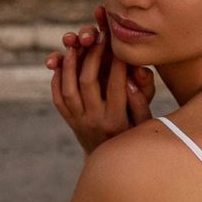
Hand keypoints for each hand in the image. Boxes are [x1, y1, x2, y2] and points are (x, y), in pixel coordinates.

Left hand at [45, 5, 156, 154]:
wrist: (111, 165)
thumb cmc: (132, 138)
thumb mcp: (144, 124)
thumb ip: (140, 102)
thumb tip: (130, 79)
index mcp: (117, 121)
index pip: (117, 85)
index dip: (119, 61)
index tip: (121, 44)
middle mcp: (95, 122)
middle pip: (88, 81)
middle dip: (93, 55)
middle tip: (98, 36)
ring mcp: (78, 122)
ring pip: (67, 87)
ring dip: (70, 62)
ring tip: (75, 42)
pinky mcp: (69, 121)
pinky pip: (58, 97)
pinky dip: (58, 78)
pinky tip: (63, 61)